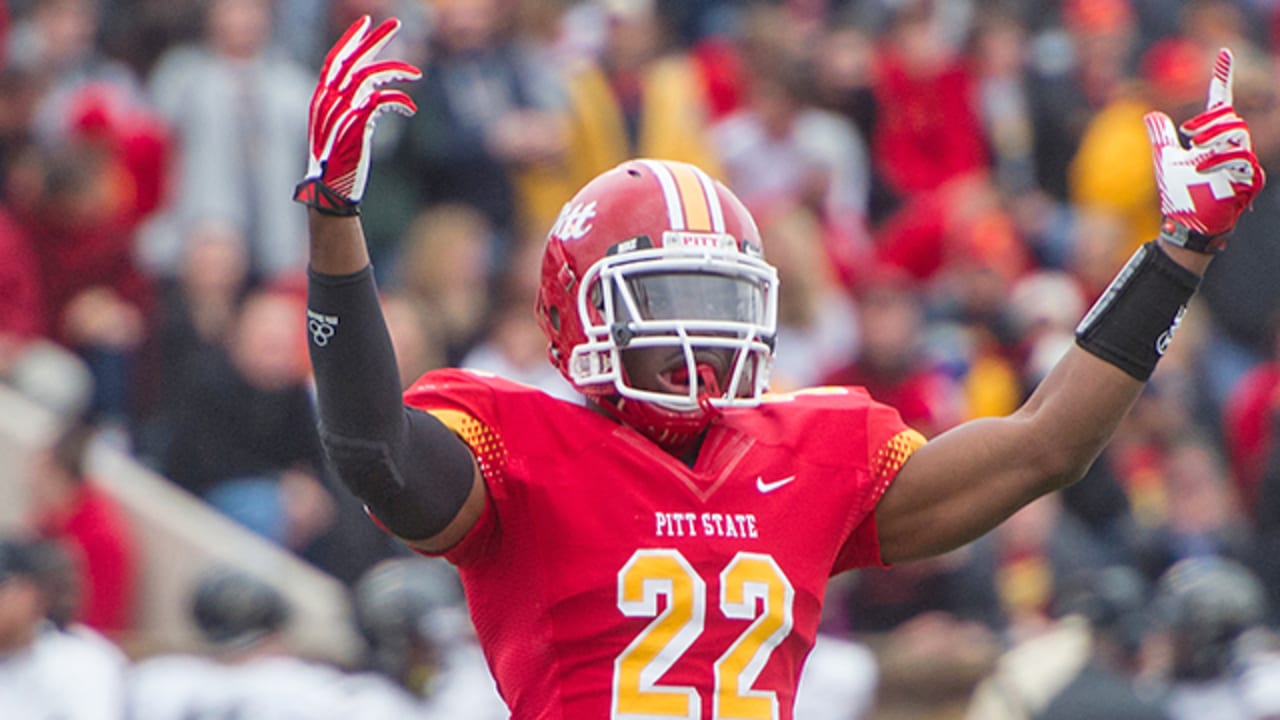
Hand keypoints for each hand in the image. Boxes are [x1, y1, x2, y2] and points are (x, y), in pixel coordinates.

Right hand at [293, 16, 420, 215]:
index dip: (351, 39)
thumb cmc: (339, 164)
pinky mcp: (357, 124)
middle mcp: (328, 100)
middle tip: (396, 22)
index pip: (335, 60)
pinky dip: (400, 100)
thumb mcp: (343, 130)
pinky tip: (411, 108)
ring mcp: (341, 111)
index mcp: (321, 99)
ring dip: (396, 70)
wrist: (332, 191)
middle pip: (352, 59)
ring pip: (370, 76)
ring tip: (416, 73)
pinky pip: (382, 100)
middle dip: (375, 39)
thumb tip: (376, 95)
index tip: (367, 24)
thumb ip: (354, 108)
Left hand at [1145, 48, 1265, 252]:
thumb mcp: (1164, 160)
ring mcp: (1241, 163)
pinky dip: (1219, 160)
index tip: (1223, 53)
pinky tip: (1202, 167)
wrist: (1185, 224)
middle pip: (1231, 118)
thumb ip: (1161, 137)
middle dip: (1209, 121)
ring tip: (1195, 151)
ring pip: (1239, 134)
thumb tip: (1151, 114)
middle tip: (1188, 133)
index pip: (1220, 102)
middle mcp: (1231, 147)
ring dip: (1214, 138)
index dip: (1222, 78)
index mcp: (1213, 139)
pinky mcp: (1247, 180)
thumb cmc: (1179, 194)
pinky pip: (1241, 160)